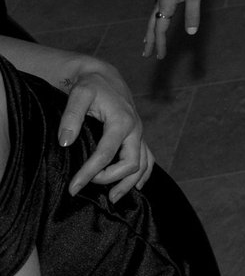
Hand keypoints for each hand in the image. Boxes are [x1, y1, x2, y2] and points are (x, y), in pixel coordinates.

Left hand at [58, 60, 154, 200]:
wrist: (105, 76)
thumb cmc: (91, 85)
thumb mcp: (79, 94)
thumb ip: (71, 117)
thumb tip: (65, 142)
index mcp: (121, 120)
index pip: (105, 154)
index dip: (89, 173)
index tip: (73, 188)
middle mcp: (135, 129)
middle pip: (131, 163)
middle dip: (110, 179)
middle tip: (88, 187)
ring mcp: (139, 133)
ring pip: (143, 164)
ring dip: (129, 183)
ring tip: (112, 198)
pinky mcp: (138, 136)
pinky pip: (149, 158)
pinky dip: (144, 174)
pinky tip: (136, 186)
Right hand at [145, 0, 205, 58]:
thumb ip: (192, 14)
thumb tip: (190, 33)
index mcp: (166, 4)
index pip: (160, 29)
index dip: (159, 44)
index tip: (158, 57)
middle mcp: (162, 0)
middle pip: (153, 24)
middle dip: (150, 40)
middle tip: (145, 54)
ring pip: (155, 16)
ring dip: (151, 29)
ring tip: (147, 39)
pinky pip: (161, 9)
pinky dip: (159, 18)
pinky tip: (163, 16)